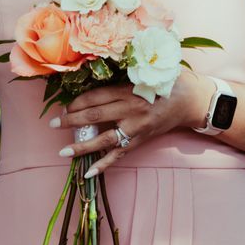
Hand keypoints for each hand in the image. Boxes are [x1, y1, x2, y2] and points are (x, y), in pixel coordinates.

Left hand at [47, 73, 207, 176]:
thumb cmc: (168, 81)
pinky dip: (104, 164)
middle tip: (53, 125)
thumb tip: (96, 71)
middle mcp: (130, 110)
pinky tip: (89, 173)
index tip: (63, 106)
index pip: (95, 97)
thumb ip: (123, 74)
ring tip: (63, 152)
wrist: (192, 100)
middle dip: (70, 121)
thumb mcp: (145, 71)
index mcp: (128, 90)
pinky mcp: (141, 140)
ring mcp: (135, 128)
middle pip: (94, 116)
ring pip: (103, 139)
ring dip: (81, 146)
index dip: (76, 103)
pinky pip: (119, 154)